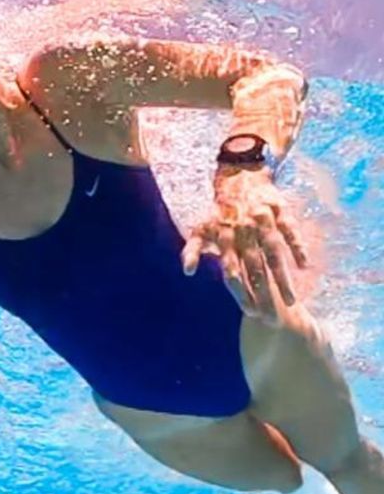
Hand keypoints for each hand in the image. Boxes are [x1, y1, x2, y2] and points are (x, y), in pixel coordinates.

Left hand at [181, 169, 307, 319]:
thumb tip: (187, 272)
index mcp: (225, 239)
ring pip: (274, 254)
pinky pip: (290, 231)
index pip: (232, 273)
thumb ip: (193, 250)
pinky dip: (298, 248)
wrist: (238, 175)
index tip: (251, 314)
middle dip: (264, 294)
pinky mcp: (280, 211)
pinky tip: (306, 267)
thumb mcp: (200, 228)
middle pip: (255, 269)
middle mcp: (244, 233)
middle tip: (273, 318)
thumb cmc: (219, 210)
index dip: (241, 293)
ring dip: (283, 279)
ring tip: (292, 302)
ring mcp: (263, 223)